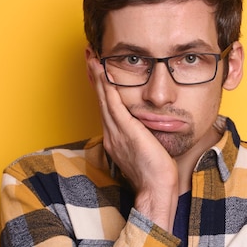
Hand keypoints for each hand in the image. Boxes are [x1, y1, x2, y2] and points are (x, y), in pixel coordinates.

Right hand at [87, 54, 178, 230]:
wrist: (156, 190)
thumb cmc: (157, 175)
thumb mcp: (148, 152)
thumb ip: (144, 139)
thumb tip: (150, 131)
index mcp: (117, 140)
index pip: (108, 109)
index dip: (102, 90)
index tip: (99, 73)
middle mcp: (112, 135)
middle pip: (101, 100)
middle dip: (95, 77)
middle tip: (89, 57)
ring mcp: (117, 133)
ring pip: (104, 99)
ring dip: (97, 77)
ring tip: (92, 58)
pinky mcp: (126, 131)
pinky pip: (113, 103)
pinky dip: (106, 86)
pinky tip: (103, 72)